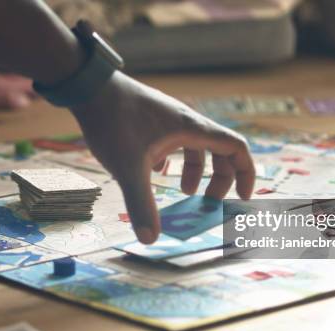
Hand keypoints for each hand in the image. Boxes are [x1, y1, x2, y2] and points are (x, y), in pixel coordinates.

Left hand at [71, 72, 255, 243]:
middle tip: (208, 203)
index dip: (245, 173)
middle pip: (219, 150)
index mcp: (192, 129)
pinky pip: (174, 141)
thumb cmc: (113, 121)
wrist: (89, 87)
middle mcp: (185, 122)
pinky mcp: (151, 119)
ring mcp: (168, 119)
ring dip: (195, 170)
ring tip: (183, 192)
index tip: (242, 197)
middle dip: (219, 179)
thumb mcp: (129, 167)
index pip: (236, 147)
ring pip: (195, 146)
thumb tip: (151, 239)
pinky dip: (173, 160)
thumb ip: (141, 203)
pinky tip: (154, 171)